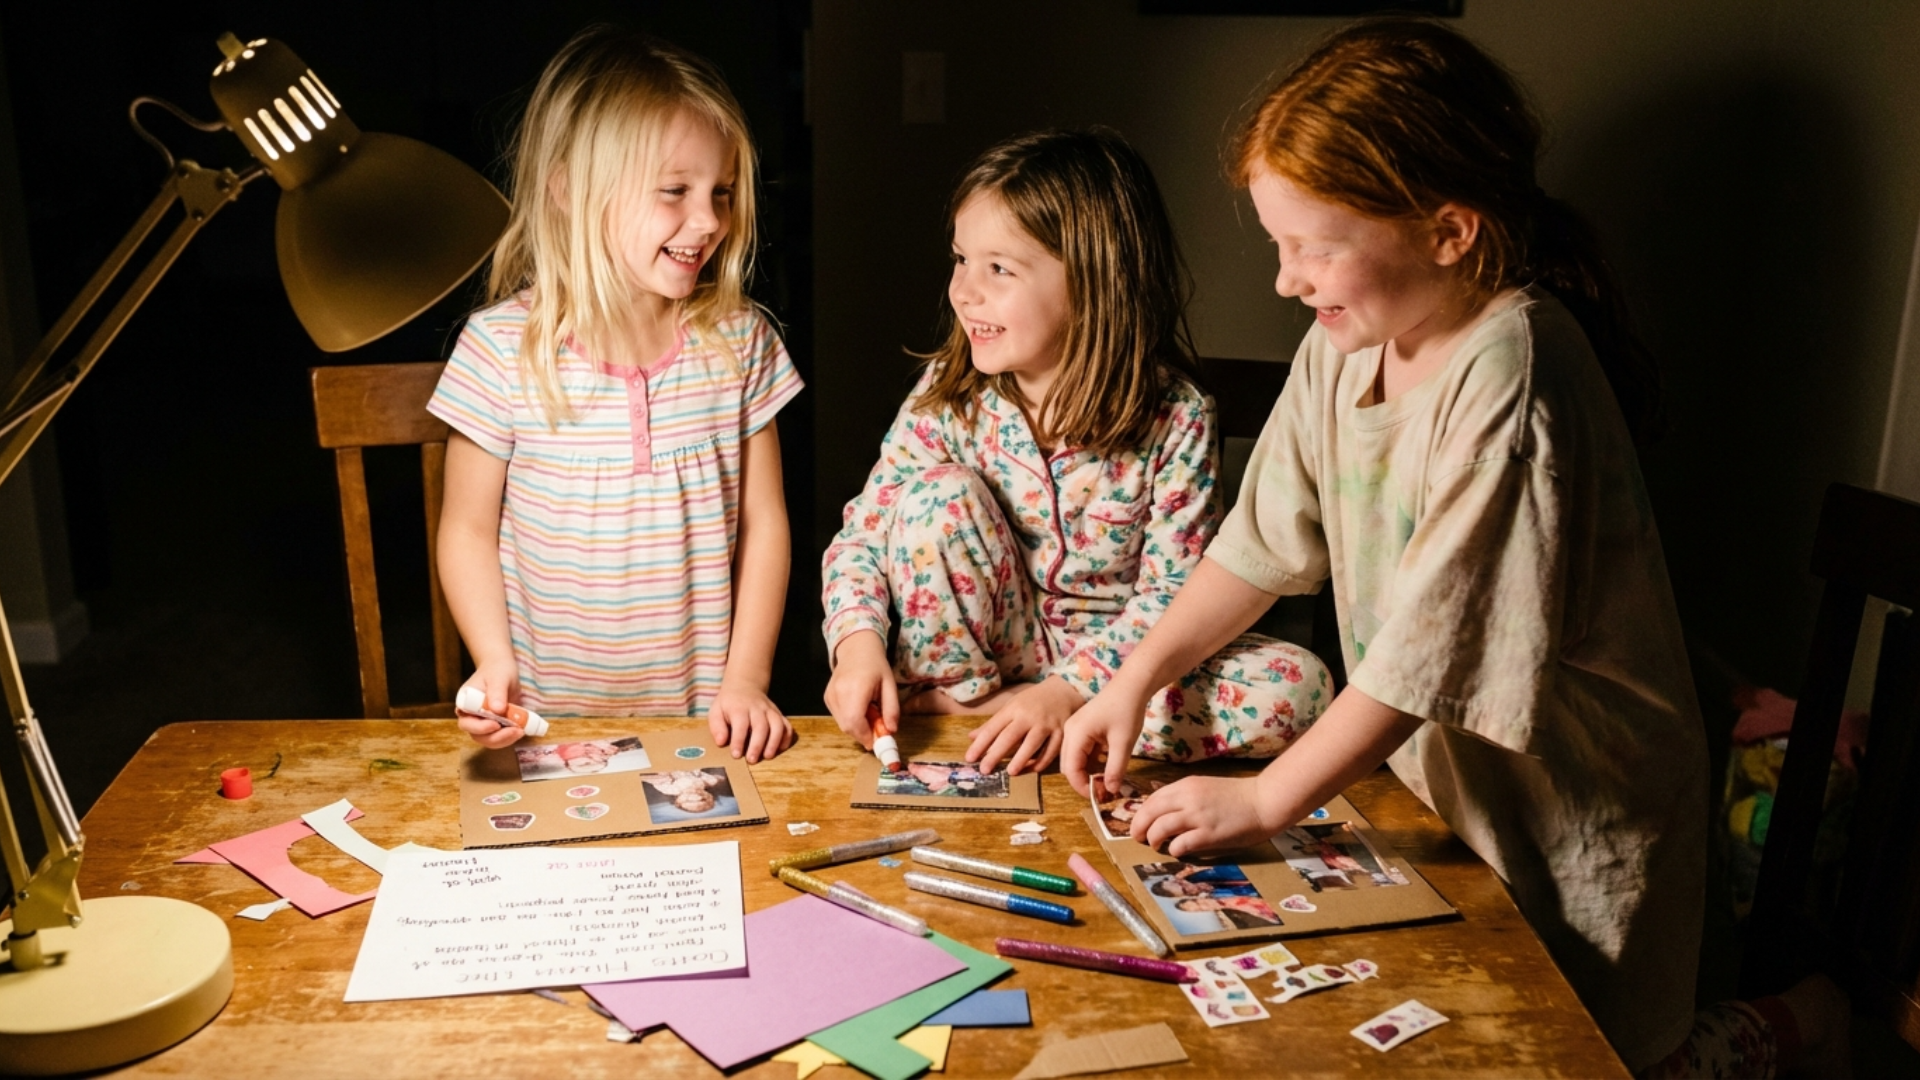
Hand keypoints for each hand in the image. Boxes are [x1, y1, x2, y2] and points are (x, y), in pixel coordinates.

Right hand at [455, 663, 524, 748]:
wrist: (502, 670)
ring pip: (489, 740)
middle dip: (496, 737)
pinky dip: (510, 737)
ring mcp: (483, 723)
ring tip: (521, 731)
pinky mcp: (496, 726)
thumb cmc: (497, 671)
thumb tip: (498, 710)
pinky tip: (522, 730)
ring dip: (505, 740)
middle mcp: (471, 716)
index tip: (495, 724)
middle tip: (515, 731)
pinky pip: (500, 738)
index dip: (479, 727)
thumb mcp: (498, 678)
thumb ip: (497, 692)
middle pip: (477, 736)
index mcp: (465, 704)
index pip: (466, 722)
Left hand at [708, 680, 794, 762]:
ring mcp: (770, 711)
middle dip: (757, 745)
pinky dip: (786, 738)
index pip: (740, 724)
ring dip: (774, 742)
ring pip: (777, 725)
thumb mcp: (716, 711)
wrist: (744, 686)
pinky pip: (787, 725)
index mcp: (739, 708)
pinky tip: (780, 749)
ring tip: (768, 756)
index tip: (736, 755)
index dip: (739, 740)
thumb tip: (721, 742)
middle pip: (761, 726)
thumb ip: (717, 727)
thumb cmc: (728, 704)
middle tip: (752, 760)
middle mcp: (757, 708)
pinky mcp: (778, 714)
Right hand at [823, 630, 898, 748]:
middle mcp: (839, 693)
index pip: (855, 721)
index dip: (866, 736)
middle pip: (847, 727)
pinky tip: (860, 707)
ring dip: (858, 727)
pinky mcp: (827, 698)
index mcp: (855, 688)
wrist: (856, 649)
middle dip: (863, 734)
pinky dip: (851, 719)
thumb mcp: (890, 686)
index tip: (878, 741)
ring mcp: (830, 696)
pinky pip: (839, 717)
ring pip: (843, 724)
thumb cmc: (876, 666)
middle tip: (877, 727)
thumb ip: (892, 709)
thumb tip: (890, 731)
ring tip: (870, 711)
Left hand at [965, 677, 1083, 774]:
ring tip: (1010, 772)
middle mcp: (1029, 716)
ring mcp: (1046, 724)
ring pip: (1032, 743)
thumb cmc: (1032, 701)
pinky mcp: (1061, 732)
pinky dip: (1043, 761)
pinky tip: (1033, 769)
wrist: (1063, 691)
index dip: (980, 744)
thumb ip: (993, 723)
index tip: (969, 758)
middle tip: (984, 770)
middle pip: (1010, 737)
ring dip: (1021, 759)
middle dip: (996, 754)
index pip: (993, 728)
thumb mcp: (1011, 706)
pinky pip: (1052, 750)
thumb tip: (971, 737)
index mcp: (1013, 709)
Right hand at [1060, 684, 1150, 797]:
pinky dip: (1090, 762)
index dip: (1083, 787)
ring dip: (1087, 773)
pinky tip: (1106, 767)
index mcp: (1076, 734)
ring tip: (1107, 782)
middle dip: (1084, 782)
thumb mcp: (1123, 743)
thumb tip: (1111, 791)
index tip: (1100, 797)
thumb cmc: (1127, 710)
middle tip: (1105, 792)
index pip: (1071, 770)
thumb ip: (1116, 769)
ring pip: (1074, 759)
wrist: (1131, 685)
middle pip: (1069, 766)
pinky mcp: (1082, 728)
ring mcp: (1074, 729)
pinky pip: (1081, 751)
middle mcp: (1069, 732)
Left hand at [1131, 775, 1282, 858]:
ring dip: (1153, 840)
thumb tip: (1164, 814)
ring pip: (1159, 828)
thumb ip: (1184, 797)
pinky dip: (1173, 850)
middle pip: (1149, 812)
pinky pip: (1179, 845)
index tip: (1141, 824)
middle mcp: (1187, 798)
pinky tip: (1177, 852)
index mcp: (1185, 785)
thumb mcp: (1205, 788)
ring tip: (1156, 846)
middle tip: (1138, 838)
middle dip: (1139, 827)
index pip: (1152, 799)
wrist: (1264, 801)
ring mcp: (1197, 817)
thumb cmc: (1237, 796)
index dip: (1142, 814)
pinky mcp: (1207, 835)